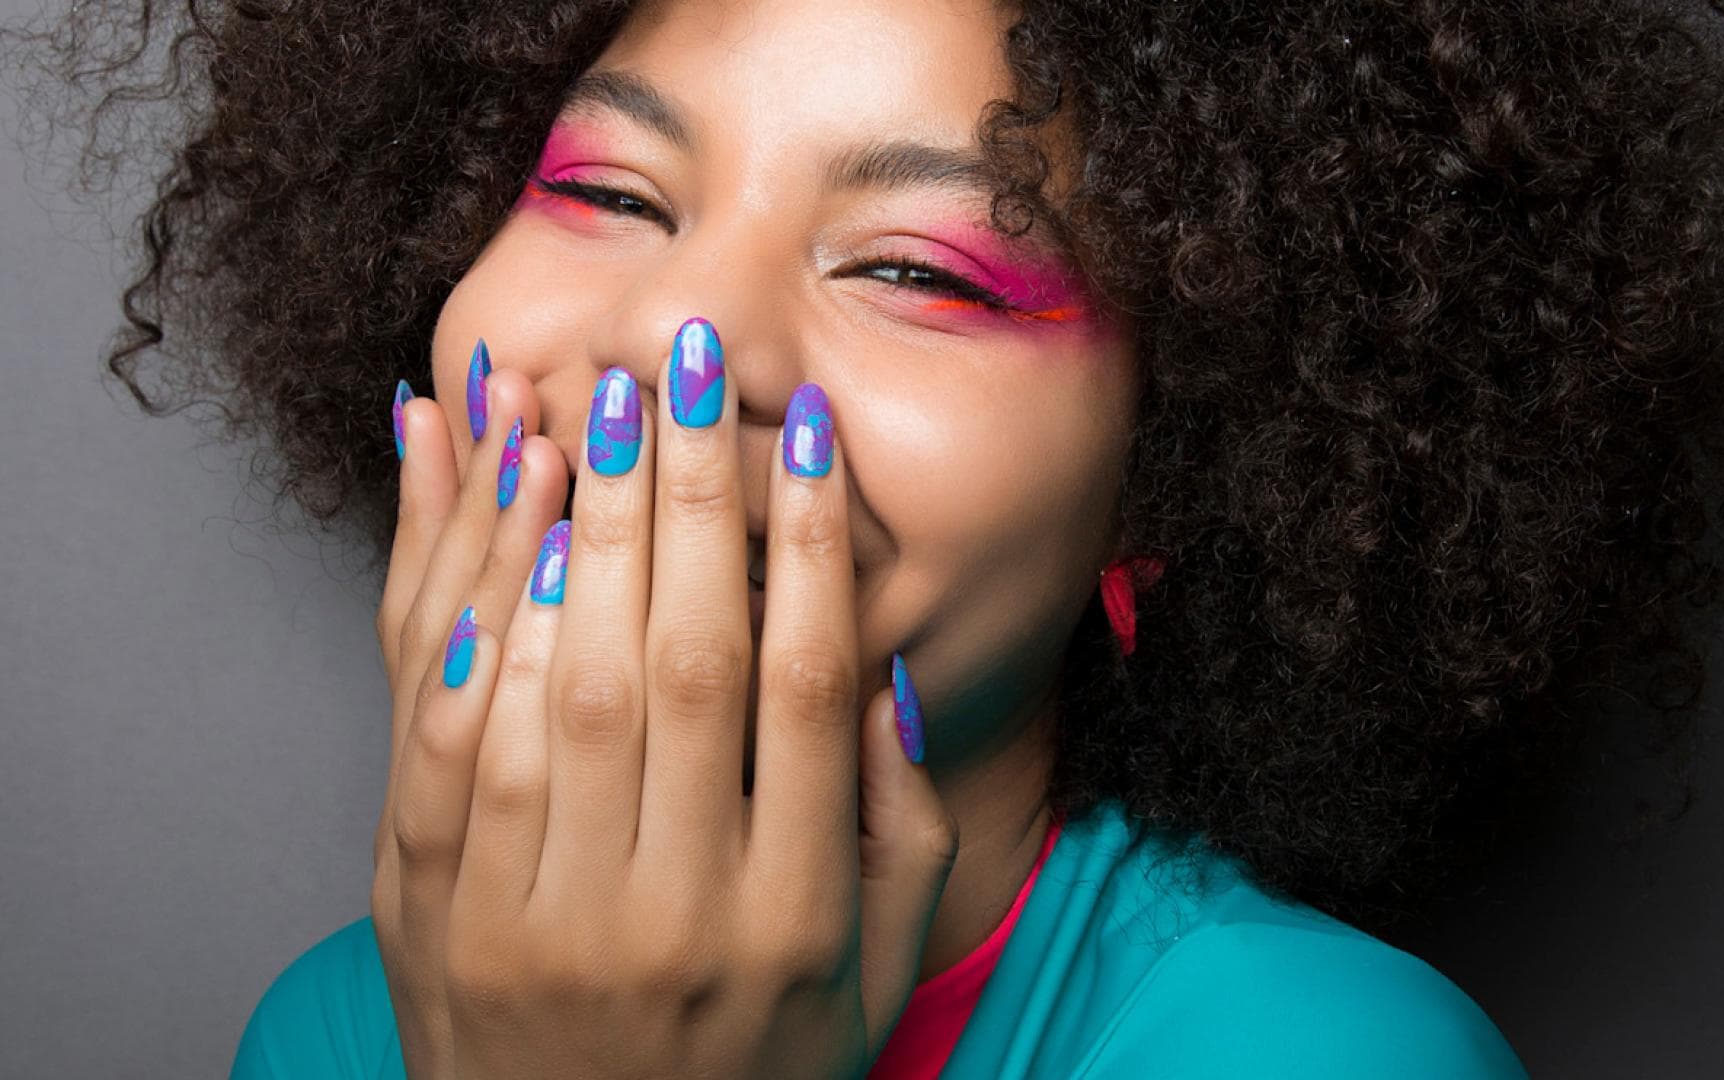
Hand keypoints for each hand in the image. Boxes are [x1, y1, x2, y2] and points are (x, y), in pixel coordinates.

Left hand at [371, 323, 958, 1078]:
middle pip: (681, 662)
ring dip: (575, 528)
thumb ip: (900, 827)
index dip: (807, 550)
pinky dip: (467, 617)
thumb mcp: (873, 972)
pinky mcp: (433, 914)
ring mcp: (539, 916)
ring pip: (559, 686)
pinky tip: (494, 516)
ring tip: (589, 402)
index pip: (801, 694)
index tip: (806, 433)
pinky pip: (444, 744)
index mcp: (791, 918)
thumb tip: (881, 669)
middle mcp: (668, 913)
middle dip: (687, 494)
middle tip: (687, 364)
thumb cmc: (756, 1065)